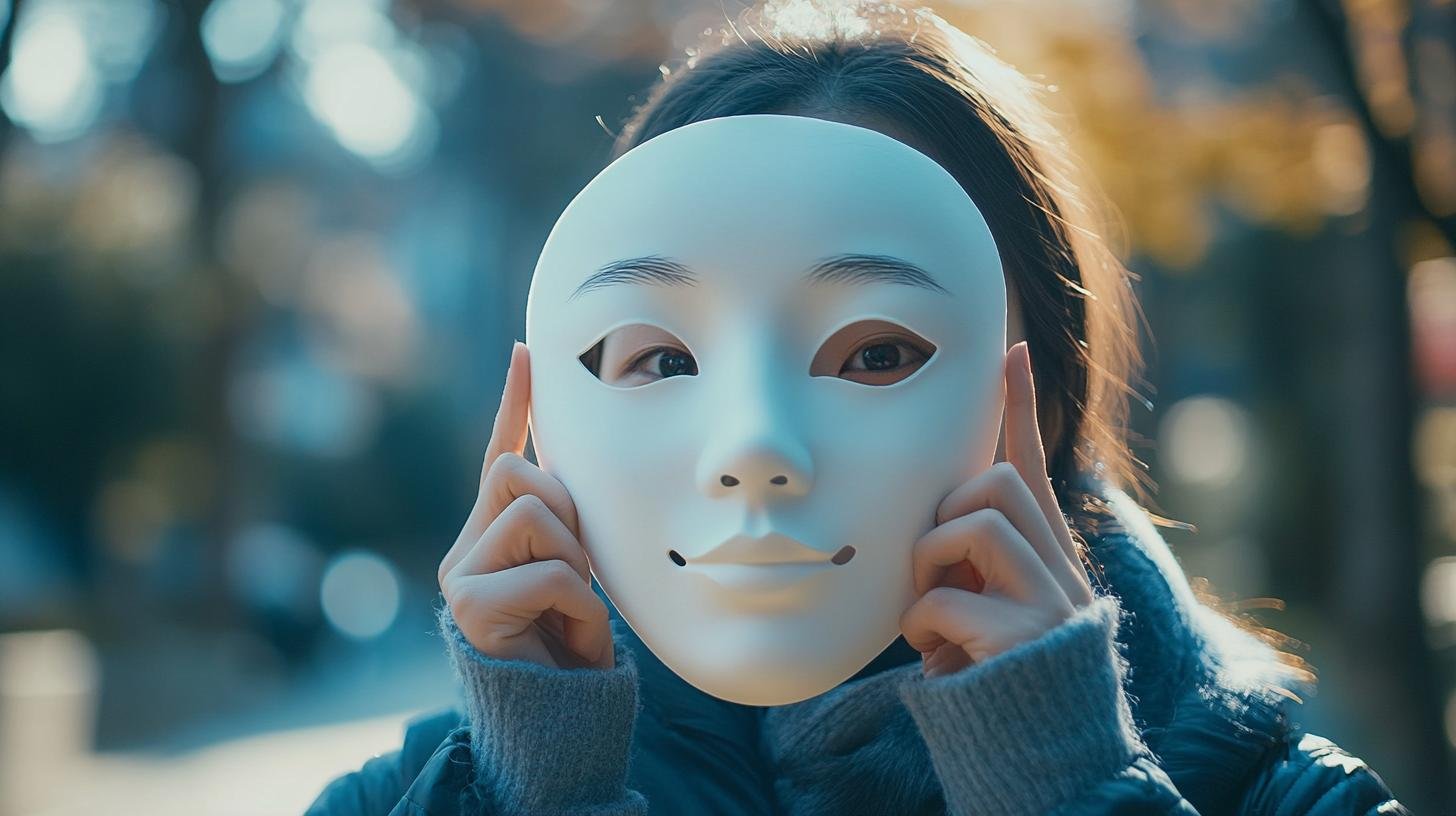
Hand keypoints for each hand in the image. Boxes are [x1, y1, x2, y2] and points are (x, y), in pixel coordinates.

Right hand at [437, 341, 615, 670]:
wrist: (557, 718)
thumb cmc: (570, 645)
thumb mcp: (575, 570)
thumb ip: (567, 523)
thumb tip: (578, 472)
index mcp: (491, 533)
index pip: (501, 454)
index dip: (515, 402)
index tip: (527, 351)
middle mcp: (464, 548)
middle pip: (518, 474)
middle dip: (565, 513)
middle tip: (575, 570)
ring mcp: (460, 575)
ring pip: (535, 515)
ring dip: (574, 562)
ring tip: (572, 609)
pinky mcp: (470, 605)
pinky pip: (551, 572)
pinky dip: (580, 605)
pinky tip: (571, 636)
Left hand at [899, 341, 1096, 677]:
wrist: (1054, 772)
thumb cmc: (1007, 699)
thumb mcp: (992, 625)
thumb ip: (973, 577)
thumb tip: (930, 540)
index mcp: (1052, 565)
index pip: (1037, 470)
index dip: (1020, 409)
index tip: (1008, 352)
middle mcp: (1063, 575)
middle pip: (999, 482)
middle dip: (951, 513)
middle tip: (940, 575)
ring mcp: (1052, 604)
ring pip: (976, 523)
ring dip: (933, 567)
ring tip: (933, 621)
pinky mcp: (1028, 638)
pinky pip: (944, 599)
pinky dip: (923, 627)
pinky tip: (938, 663)